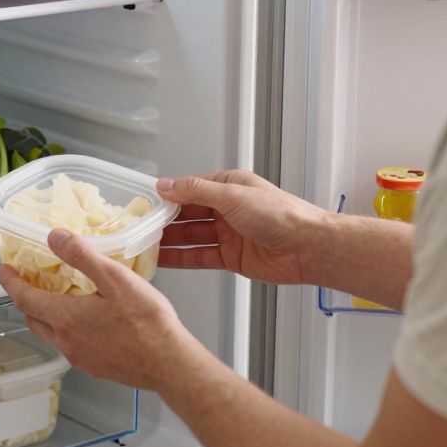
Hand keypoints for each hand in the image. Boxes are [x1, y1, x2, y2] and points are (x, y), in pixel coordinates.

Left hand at [0, 229, 207, 391]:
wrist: (169, 364)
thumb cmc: (146, 321)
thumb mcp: (115, 278)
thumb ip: (82, 256)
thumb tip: (53, 237)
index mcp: (65, 317)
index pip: (24, 298)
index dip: (10, 281)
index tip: (3, 269)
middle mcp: (65, 341)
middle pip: (32, 318)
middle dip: (24, 298)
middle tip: (27, 281)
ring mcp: (78, 358)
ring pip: (49, 334)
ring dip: (44, 315)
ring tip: (54, 297)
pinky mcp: (93, 367)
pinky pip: (68, 345)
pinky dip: (64, 329)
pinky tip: (83, 321)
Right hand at [157, 170, 328, 284]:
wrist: (308, 248)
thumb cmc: (279, 214)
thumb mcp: (232, 196)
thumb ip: (196, 191)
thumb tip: (167, 185)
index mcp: (228, 186)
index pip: (190, 189)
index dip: (167, 196)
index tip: (145, 204)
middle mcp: (226, 209)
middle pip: (188, 214)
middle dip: (164, 220)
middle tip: (139, 227)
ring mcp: (228, 234)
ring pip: (191, 236)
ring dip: (169, 240)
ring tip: (143, 244)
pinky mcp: (230, 257)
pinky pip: (199, 256)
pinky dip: (181, 258)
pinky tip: (163, 260)